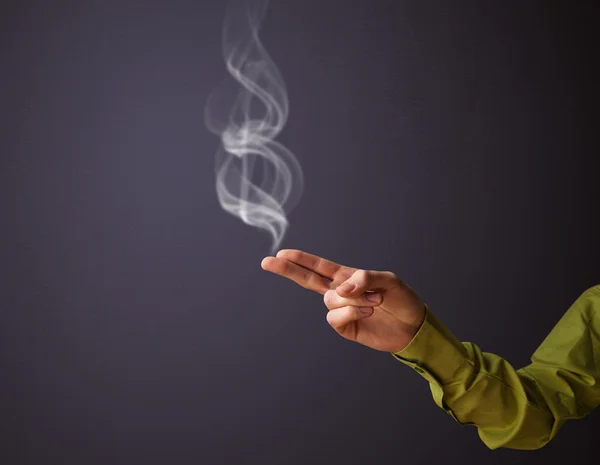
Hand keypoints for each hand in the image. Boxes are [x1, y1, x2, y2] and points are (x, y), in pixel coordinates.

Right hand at [261, 249, 425, 351]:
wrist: (414, 327)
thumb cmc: (402, 300)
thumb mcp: (388, 281)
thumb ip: (364, 278)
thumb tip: (339, 289)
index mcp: (346, 276)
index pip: (318, 266)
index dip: (300, 259)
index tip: (281, 254)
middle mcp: (340, 292)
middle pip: (307, 280)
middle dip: (288, 270)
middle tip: (267, 262)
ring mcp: (341, 310)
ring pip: (330, 300)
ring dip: (353, 298)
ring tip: (375, 301)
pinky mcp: (346, 327)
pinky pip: (336, 317)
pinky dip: (352, 311)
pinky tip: (368, 310)